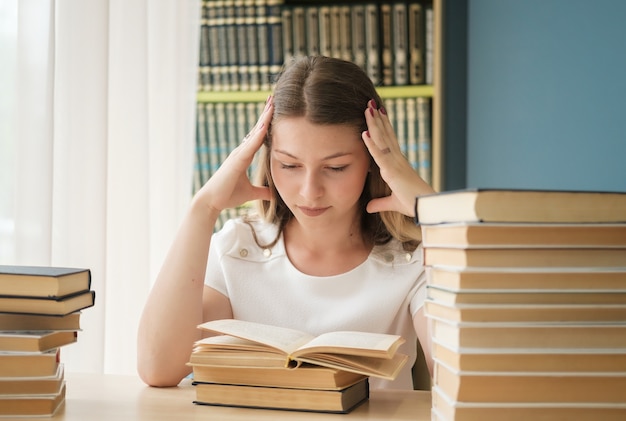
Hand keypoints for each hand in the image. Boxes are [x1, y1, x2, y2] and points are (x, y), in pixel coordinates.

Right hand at [194, 97, 273, 212]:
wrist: (211, 202)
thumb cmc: (227, 195)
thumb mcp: (250, 193)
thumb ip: (262, 192)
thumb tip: (274, 194)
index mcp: (244, 156)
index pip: (259, 136)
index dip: (266, 123)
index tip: (274, 109)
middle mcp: (241, 152)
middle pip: (256, 129)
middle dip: (265, 114)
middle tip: (273, 98)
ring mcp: (237, 155)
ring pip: (253, 134)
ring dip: (263, 120)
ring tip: (271, 105)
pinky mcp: (236, 161)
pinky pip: (249, 147)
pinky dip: (257, 136)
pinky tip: (265, 126)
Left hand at [362, 99, 433, 216]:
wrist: (425, 208)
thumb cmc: (414, 204)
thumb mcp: (392, 203)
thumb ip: (380, 203)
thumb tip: (368, 206)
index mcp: (398, 164)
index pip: (389, 141)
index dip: (383, 126)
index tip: (378, 113)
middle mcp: (397, 159)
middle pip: (385, 135)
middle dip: (377, 119)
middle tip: (370, 103)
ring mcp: (395, 163)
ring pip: (382, 140)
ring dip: (373, 124)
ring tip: (367, 108)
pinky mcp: (392, 171)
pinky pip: (379, 155)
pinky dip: (371, 144)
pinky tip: (364, 133)